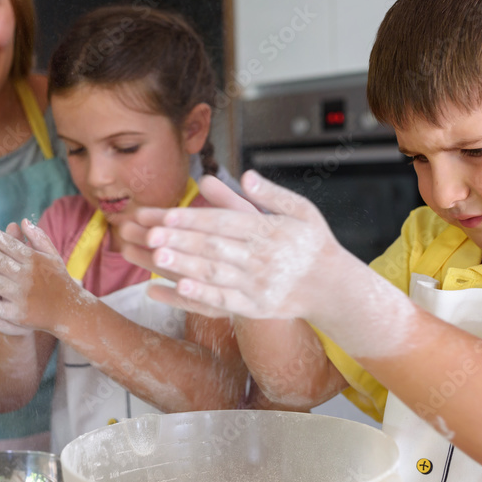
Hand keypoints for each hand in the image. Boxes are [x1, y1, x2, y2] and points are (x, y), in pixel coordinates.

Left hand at [0, 220, 83, 334]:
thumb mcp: (53, 256)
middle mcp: (28, 277)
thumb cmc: (59, 280)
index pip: (13, 246)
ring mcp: (23, 296)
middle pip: (1, 262)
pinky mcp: (19, 314)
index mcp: (35, 261)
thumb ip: (39, 238)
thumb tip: (23, 221)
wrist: (69, 310)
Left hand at [120, 171, 348, 320]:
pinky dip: (199, 295)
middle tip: (148, 233)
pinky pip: (224, 302)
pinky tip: (175, 288)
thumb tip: (245, 175)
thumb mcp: (300, 210)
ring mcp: (258, 285)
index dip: (193, 219)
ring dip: (182, 265)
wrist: (334, 287)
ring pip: (214, 274)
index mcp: (269, 230)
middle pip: (213, 246)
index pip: (224, 222)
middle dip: (179, 240)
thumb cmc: (311, 244)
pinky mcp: (256, 307)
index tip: (165, 215)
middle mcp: (262, 257)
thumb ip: (271, 194)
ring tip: (153, 256)